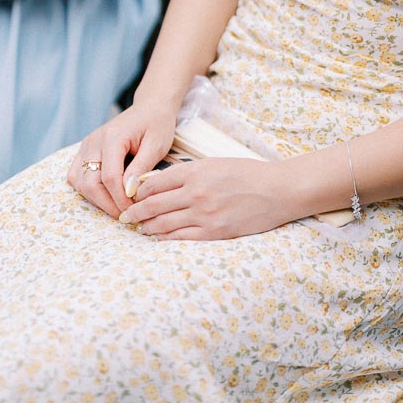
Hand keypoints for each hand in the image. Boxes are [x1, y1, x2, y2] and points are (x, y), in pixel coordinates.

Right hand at [67, 100, 178, 219]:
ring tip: (118, 207)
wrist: (149, 107)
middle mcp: (94, 141)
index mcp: (112, 137)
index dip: (121, 199)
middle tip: (127, 215)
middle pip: (90, 183)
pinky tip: (106, 195)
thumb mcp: (156, 145)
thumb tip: (129, 192)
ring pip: (80, 183)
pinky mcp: (85, 151)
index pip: (110, 177)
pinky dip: (88, 190)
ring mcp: (86, 145)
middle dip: (107, 204)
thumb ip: (141, 168)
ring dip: (97, 200)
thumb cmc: (156, 124)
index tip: (135, 211)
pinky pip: (77, 176)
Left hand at [117, 156, 286, 240]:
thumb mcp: (215, 164)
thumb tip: (162, 183)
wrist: (278, 190)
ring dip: (147, 227)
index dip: (138, 191)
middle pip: (154, 204)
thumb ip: (189, 172)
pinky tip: (158, 239)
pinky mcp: (214, 232)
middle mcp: (196, 192)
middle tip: (124, 217)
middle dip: (135, 212)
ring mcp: (204, 214)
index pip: (155, 182)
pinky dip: (166, 239)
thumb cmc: (248, 174)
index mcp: (195, 171)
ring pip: (164, 223)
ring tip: (139, 229)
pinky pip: (182, 238)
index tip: (130, 196)